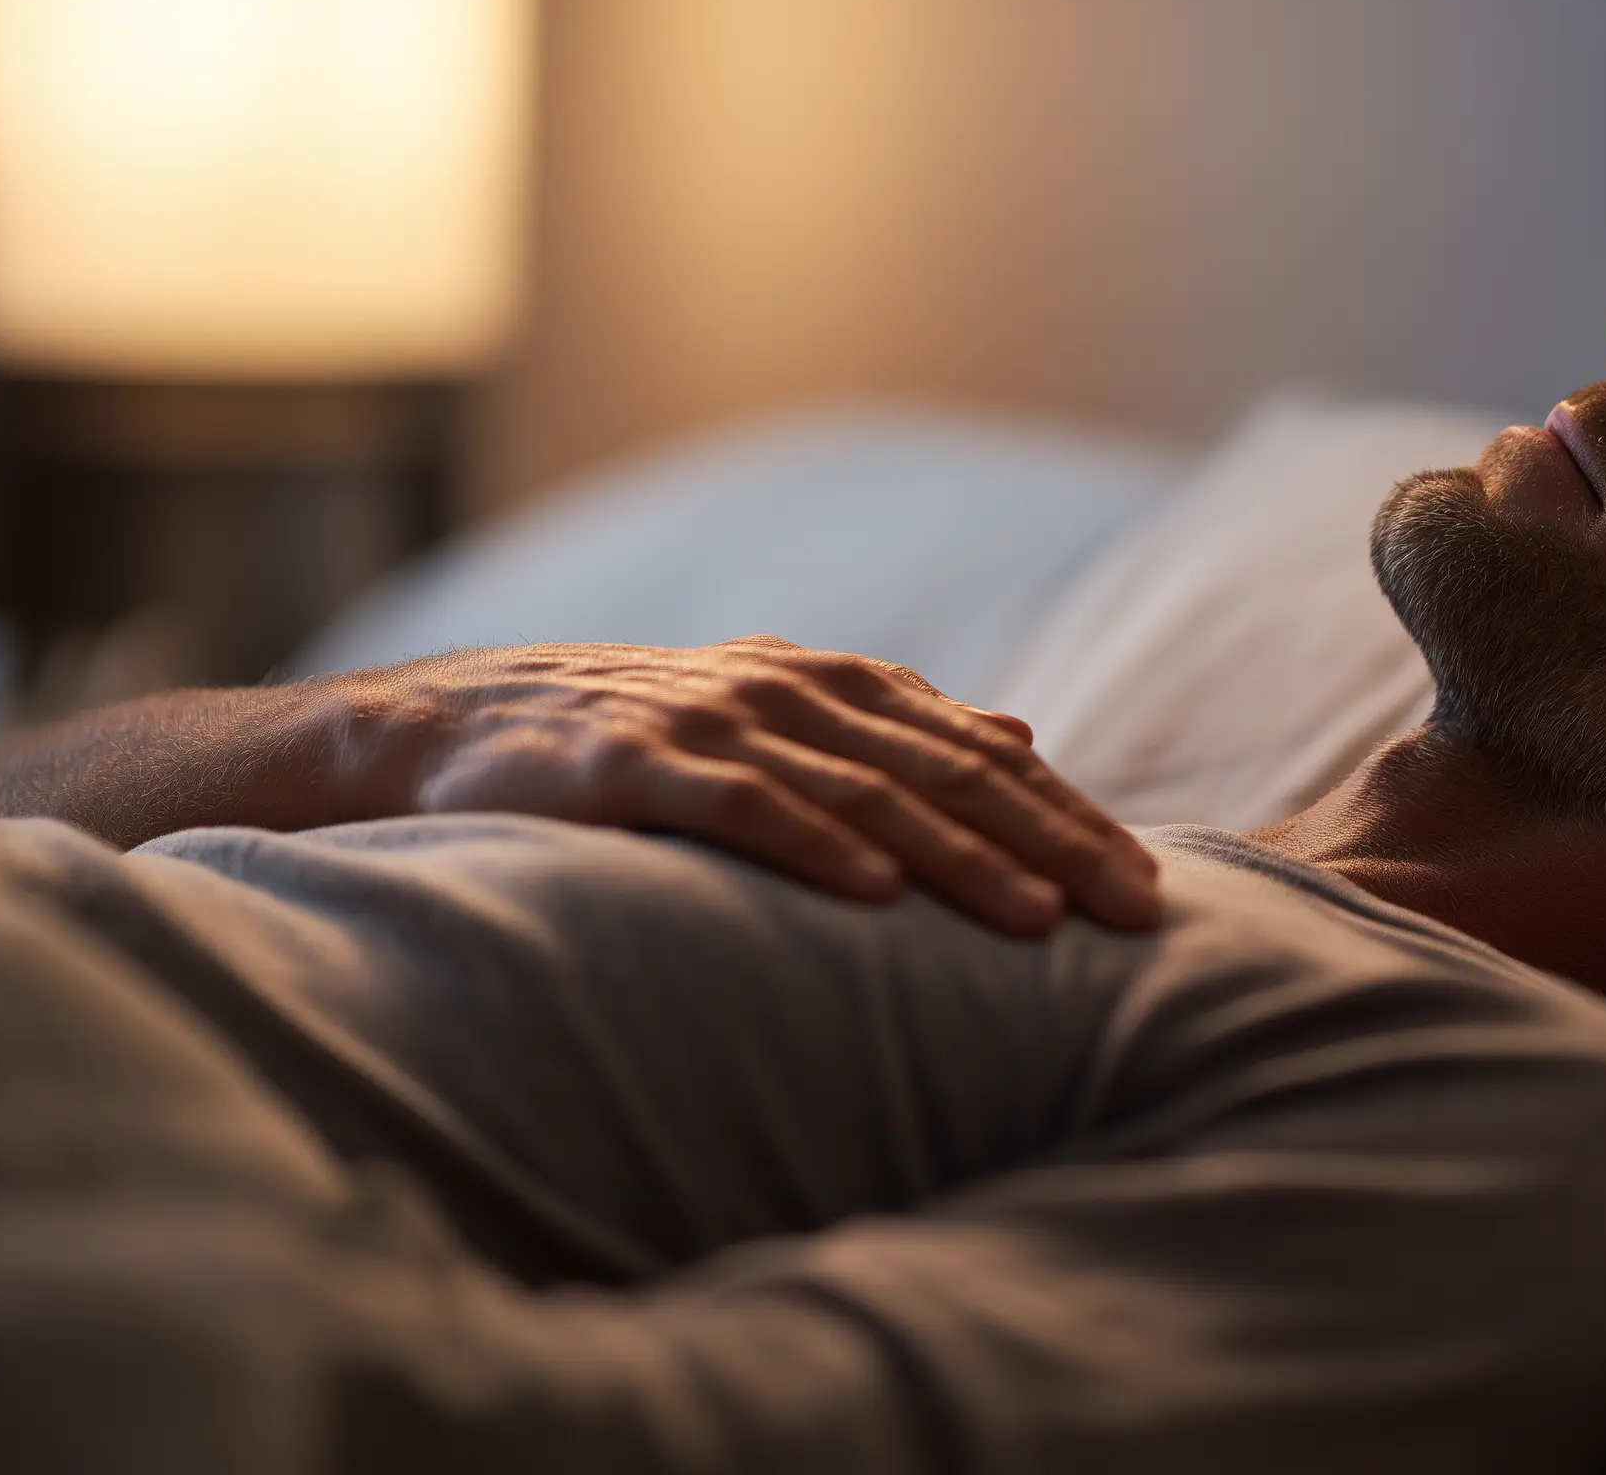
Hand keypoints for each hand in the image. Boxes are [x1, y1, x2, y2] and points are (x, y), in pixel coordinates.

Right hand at [330, 637, 1159, 935]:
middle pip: (949, 771)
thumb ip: (901, 727)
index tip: (1148, 887)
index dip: (1070, 816)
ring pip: (867, 791)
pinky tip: (874, 894)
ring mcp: (715, 723)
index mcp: (836, 685)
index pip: (982, 753)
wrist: (457, 725)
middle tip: (1133, 910)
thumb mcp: (781, 715)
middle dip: (1052, 842)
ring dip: (960, 857)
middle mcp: (791, 692)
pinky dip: (814, 845)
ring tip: (1038, 922)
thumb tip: (1025, 731)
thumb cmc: (638, 735)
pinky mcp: (637, 765)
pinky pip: (743, 807)